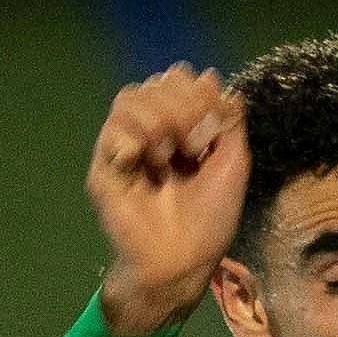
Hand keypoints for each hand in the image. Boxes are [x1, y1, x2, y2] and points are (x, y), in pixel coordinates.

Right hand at [88, 68, 247, 336]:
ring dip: (157, 119)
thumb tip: (211, 76)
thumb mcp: (233, 163)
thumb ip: (227, 118)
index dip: (195, 92)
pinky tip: (147, 164)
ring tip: (169, 156)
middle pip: (155, 83)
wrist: (182, 260)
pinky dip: (134, 140)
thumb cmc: (209, 219)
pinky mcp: (104, 166)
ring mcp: (126, 146)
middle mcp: (151, 131)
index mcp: (181, 128)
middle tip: (194, 145)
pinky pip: (113, 130)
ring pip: (130, 97)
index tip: (212, 127)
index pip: (178, 80)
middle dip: (181, 106)